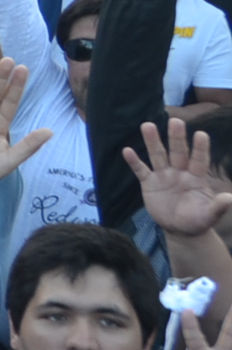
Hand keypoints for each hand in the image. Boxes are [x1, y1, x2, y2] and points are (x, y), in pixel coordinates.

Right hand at [123, 118, 231, 241]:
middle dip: (177, 137)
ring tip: (147, 125)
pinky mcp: (149, 183)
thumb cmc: (197, 219)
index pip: (199, 160)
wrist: (179, 229)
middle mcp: (180, 172)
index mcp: (196, 177)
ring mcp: (163, 176)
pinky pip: (141, 170)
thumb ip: (218, 207)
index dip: (200, 148)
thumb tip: (230, 198)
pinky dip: (134, 161)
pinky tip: (127, 150)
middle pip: (178, 152)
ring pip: (158, 155)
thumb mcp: (209, 215)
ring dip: (153, 141)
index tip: (201, 134)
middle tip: (176, 121)